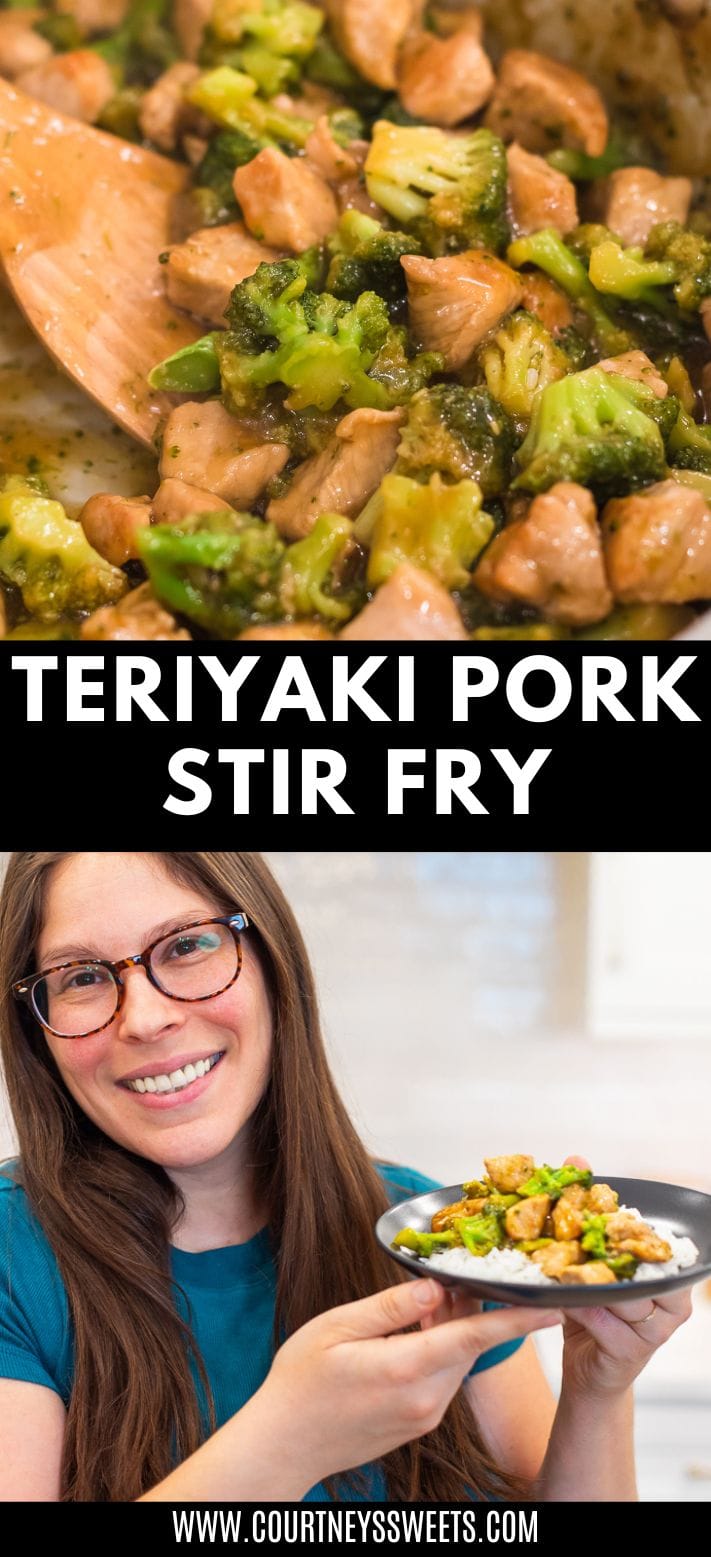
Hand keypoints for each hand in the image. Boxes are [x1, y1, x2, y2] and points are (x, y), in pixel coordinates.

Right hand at [252, 1277, 561, 1490]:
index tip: (552, 1305)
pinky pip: (442, 1379)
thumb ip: (392, 1305)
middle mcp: (425, 1399)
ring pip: (457, 1361)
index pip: (475, 1337)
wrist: (284, 1444)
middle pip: (468, 1344)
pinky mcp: (419, 1424)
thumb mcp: (338, 1327)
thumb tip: (435, 1286)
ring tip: (416, 1310)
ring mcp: (424, 1416)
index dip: (516, 1319)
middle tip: (446, 1278)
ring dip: (450, 1332)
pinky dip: (437, 1353)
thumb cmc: (300, 1383)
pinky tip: (407, 1340)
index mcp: (406, 1369)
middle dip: (468, 1310)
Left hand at [558, 1154, 692, 1400]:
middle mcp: (672, 1300)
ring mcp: (655, 1328)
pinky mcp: (631, 1350)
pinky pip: (601, 1320)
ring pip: (621, 1293)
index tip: (591, 1208)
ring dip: (585, 1278)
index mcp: (668, 1272)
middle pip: (639, 1263)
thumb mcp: (592, 1259)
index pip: (652, 1238)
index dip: (622, 1221)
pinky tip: (558, 1297)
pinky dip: (576, 1306)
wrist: (589, 1369)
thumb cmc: (596, 1310)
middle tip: (570, 1230)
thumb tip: (576, 1161)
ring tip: (558, 1264)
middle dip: (603, 1247)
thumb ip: (590, 1212)